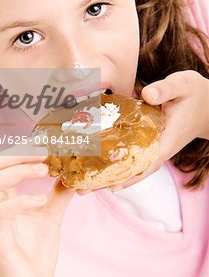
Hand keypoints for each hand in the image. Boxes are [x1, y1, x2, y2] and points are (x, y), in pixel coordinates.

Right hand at [0, 143, 74, 276]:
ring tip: (46, 171)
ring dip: (19, 171)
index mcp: (3, 197)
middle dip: (17, 154)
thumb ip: (58, 193)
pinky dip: (22, 201)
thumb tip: (73, 171)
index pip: (1, 163)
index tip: (47, 148)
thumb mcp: (51, 215)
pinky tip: (41, 201)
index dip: (22, 150)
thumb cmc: (36, 251)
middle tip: (44, 155)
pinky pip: (0, 212)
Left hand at [77, 70, 208, 193]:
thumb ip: (165, 89)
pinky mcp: (150, 143)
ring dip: (107, 176)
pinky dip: (114, 164)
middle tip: (80, 190)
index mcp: (167, 139)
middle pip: (133, 171)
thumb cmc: (195, 94)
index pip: (147, 162)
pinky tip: (96, 166)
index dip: (129, 175)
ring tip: (81, 185)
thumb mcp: (183, 85)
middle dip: (108, 181)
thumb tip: (146, 94)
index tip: (109, 186)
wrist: (208, 105)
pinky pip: (131, 157)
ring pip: (130, 167)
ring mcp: (154, 148)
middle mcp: (159, 148)